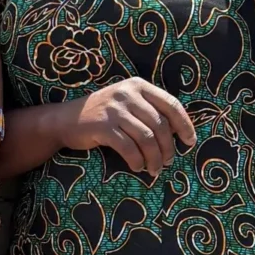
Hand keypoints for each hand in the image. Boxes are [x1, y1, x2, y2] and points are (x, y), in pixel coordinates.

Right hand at [59, 77, 195, 178]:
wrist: (65, 119)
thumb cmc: (102, 115)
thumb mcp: (126, 103)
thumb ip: (148, 110)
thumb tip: (176, 133)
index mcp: (138, 86)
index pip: (171, 104)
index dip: (184, 125)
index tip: (190, 142)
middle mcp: (128, 94)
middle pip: (159, 125)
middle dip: (167, 148)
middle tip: (167, 162)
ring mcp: (114, 109)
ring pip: (146, 138)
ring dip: (153, 158)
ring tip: (154, 169)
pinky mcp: (103, 126)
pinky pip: (128, 147)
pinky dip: (136, 160)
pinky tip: (137, 167)